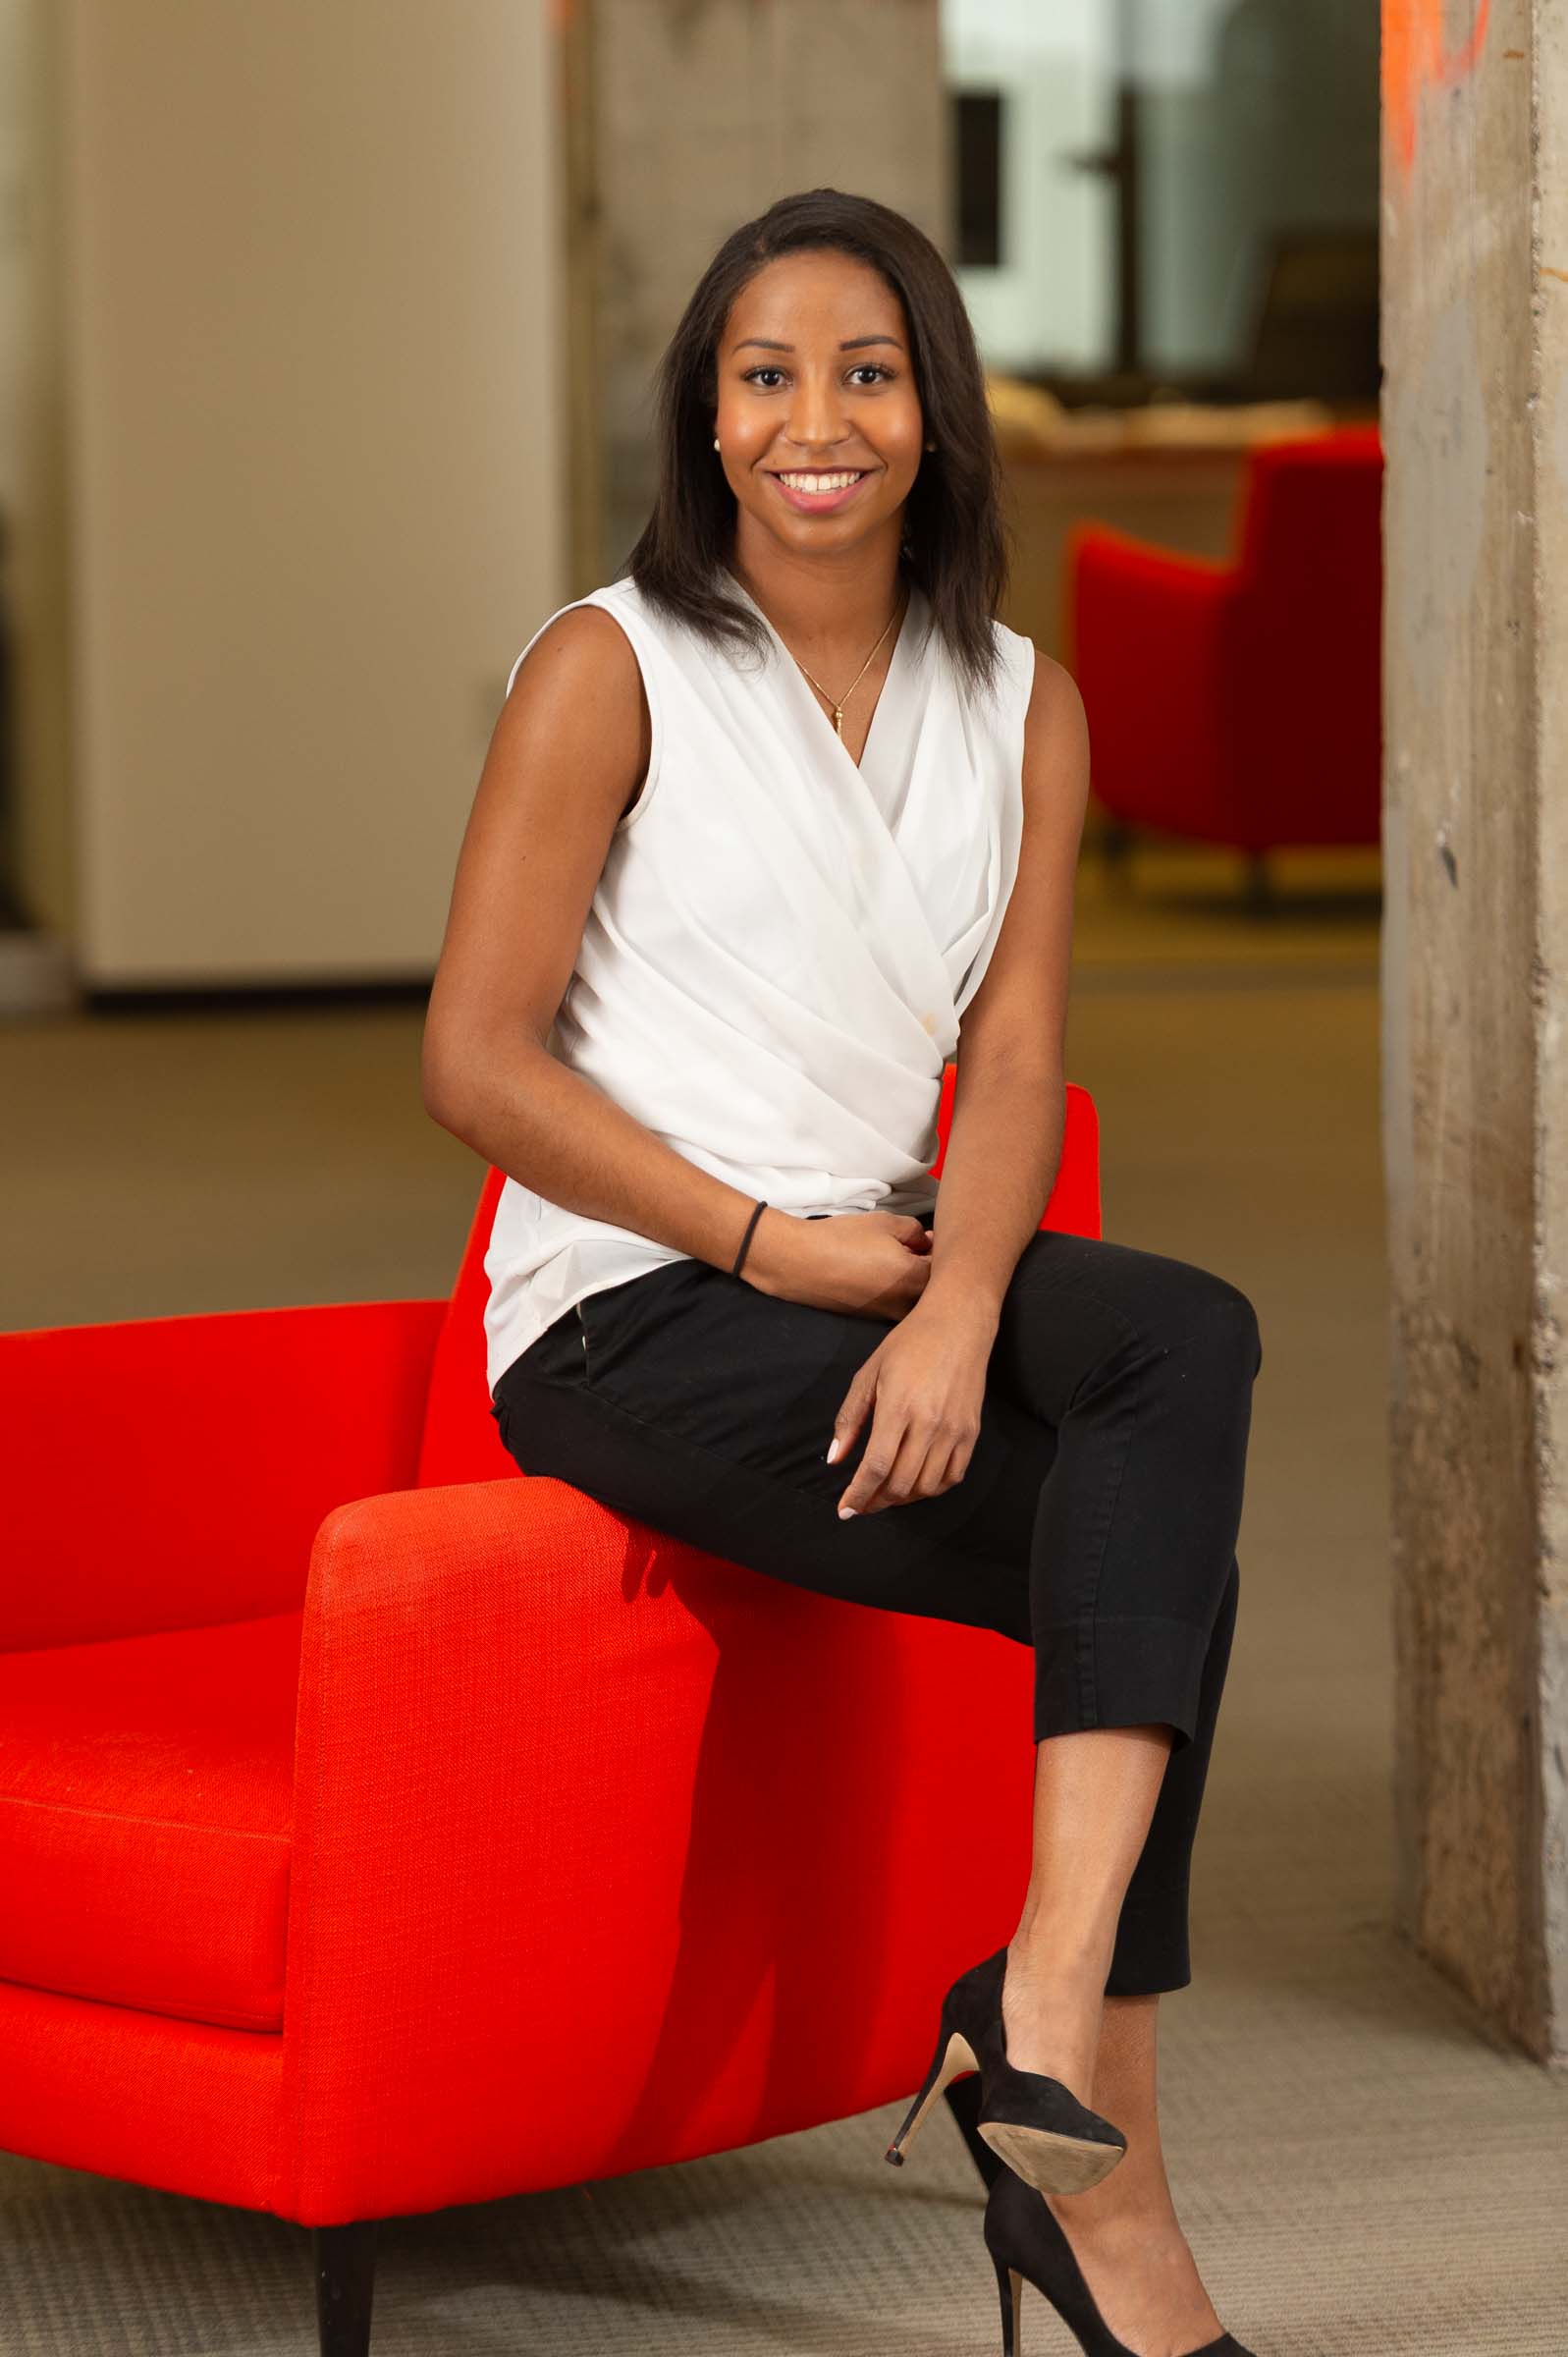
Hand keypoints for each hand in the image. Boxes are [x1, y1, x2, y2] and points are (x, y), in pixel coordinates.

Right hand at [743, 1205, 933, 1318]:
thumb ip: (916, 1232)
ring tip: (898, 1257)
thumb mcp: (887, 1223)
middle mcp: (908, 1305)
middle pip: (936, 1288)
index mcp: (916, 1280)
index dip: (943, 1249)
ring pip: (916, 1299)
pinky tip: (881, 1271)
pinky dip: (897, 1290)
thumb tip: (926, 1242)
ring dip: (915, 1280)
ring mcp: (889, 1316)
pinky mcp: (872, 1318)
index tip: (932, 1237)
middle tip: (919, 1245)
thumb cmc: (843, 1239)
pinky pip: (897, 1304)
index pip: (948, 1268)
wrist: (799, 1263)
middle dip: (932, 1267)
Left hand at [827, 1296, 995, 1516]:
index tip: (844, 1509)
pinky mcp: (971, 1432)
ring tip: (886, 1492)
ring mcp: (954, 1430)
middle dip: (876, 1501)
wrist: (958, 1324)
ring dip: (903, 1497)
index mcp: (898, 1408)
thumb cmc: (908, 1345)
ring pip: (927, 1486)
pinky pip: (953, 1476)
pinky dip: (932, 1488)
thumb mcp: (868, 1374)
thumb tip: (835, 1460)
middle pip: (900, 1483)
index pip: (875, 1468)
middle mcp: (928, 1424)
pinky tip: (916, 1483)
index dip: (858, 1495)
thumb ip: (850, 1419)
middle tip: (862, 1502)